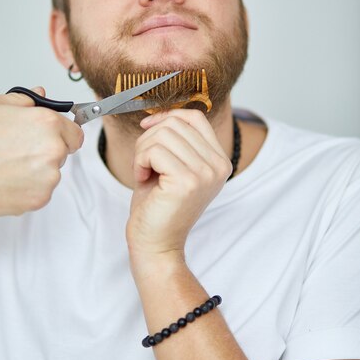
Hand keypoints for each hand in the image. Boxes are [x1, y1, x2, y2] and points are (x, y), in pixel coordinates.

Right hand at [0, 88, 83, 215]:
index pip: (75, 133)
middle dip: (46, 151)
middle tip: (20, 151)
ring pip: (51, 174)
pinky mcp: (39, 198)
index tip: (54, 139)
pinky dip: (28, 189)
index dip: (63, 135)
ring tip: (9, 165)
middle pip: (63, 153)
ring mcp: (48, 176)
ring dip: (37, 171)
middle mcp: (53, 149)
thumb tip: (41, 95)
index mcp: (47, 123)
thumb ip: (25, 99)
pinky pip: (40, 192)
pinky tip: (7, 179)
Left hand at [126, 109, 231, 262]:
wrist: (155, 244)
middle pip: (175, 123)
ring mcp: (205, 173)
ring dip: (143, 151)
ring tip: (145, 172)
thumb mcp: (172, 165)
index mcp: (219, 160)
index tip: (148, 127)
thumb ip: (175, 140)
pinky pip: (154, 151)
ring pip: (162, 134)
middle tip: (144, 163)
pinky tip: (143, 179)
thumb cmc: (159, 206)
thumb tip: (160, 115)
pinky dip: (140, 162)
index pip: (195, 117)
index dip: (168, 116)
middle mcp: (218, 166)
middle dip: (149, 138)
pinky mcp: (187, 181)